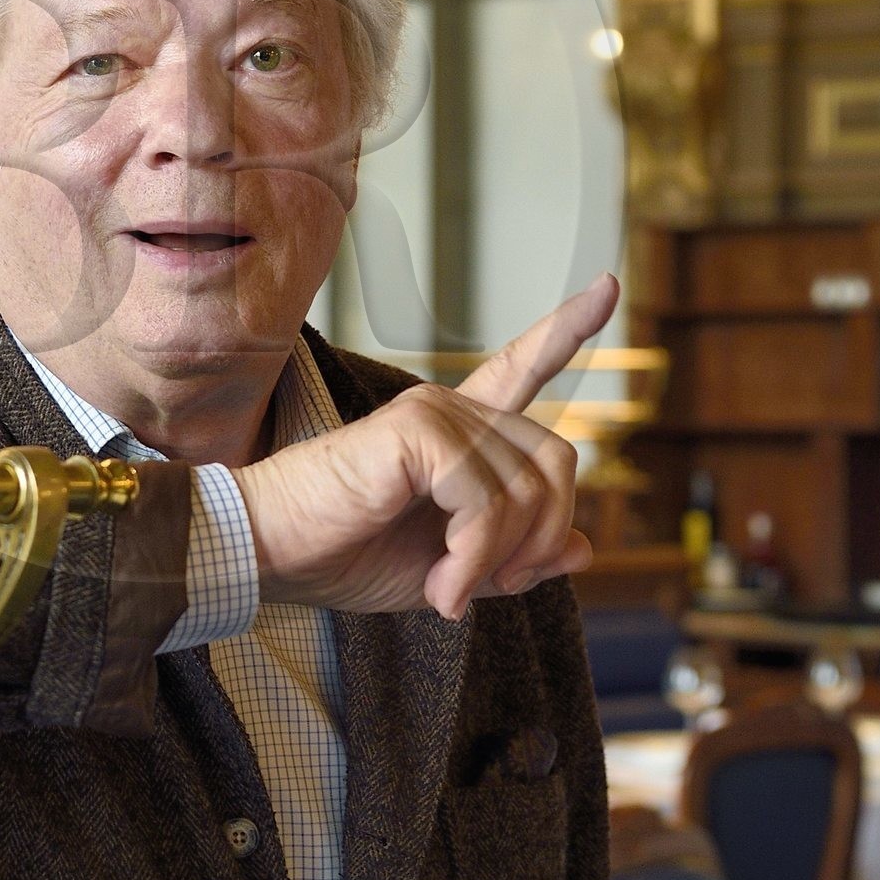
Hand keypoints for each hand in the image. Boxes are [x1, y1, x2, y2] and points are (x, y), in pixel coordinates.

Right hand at [235, 272, 617, 620]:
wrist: (269, 553)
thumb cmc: (343, 556)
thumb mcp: (449, 573)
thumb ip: (513, 557)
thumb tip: (583, 546)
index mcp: (458, 433)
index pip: (523, 367)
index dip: (567, 328)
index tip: (609, 284)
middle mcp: (451, 409)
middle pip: (556, 460)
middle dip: (543, 535)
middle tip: (498, 586)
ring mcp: (434, 413)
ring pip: (527, 489)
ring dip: (500, 560)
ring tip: (449, 594)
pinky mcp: (416, 431)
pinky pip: (486, 500)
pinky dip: (474, 557)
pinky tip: (439, 586)